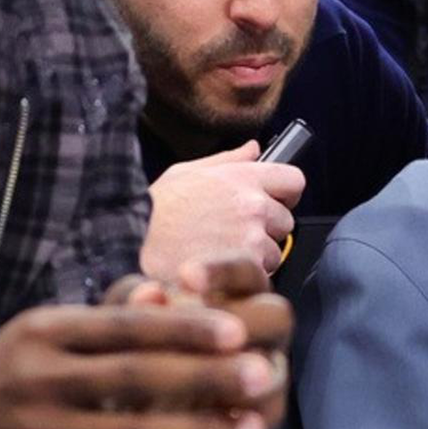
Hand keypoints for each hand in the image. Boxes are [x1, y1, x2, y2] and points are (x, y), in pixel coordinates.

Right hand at [0, 292, 280, 428]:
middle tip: (261, 373)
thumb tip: (162, 295)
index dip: (182, 328)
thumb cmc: (2, 379)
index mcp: (43, 333)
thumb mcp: (37, 336)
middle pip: (135, 378)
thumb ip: (100, 323)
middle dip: (204, 377)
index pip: (123, 327)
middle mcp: (41, 380)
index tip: (235, 328)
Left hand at [114, 249, 294, 415]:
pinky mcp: (254, 425)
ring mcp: (268, 382)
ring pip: (273, 378)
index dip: (222, 271)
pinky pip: (251, 426)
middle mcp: (265, 336)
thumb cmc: (139, 347)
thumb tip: (148, 293)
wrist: (136, 405)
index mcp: (241, 296)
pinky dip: (213, 426)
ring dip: (231, 379)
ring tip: (183, 383)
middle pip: (277, 316)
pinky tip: (175, 424)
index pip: (247, 271)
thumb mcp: (126, 320)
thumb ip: (132, 304)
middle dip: (240, 319)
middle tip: (198, 328)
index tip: (183, 276)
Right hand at [142, 141, 300, 286]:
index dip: (285, 194)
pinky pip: (261, 277)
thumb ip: (228, 161)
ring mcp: (251, 238)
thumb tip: (255, 149)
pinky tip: (220, 271)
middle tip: (233, 235)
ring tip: (221, 254)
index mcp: (242, 177)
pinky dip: (245, 279)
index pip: (294, 180)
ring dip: (256, 257)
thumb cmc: (155, 209)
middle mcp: (253, 205)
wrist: (133, 242)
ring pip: (275, 253)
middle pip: (285, 222)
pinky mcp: (245, 267)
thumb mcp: (186, 172)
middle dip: (266, 230)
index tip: (274, 202)